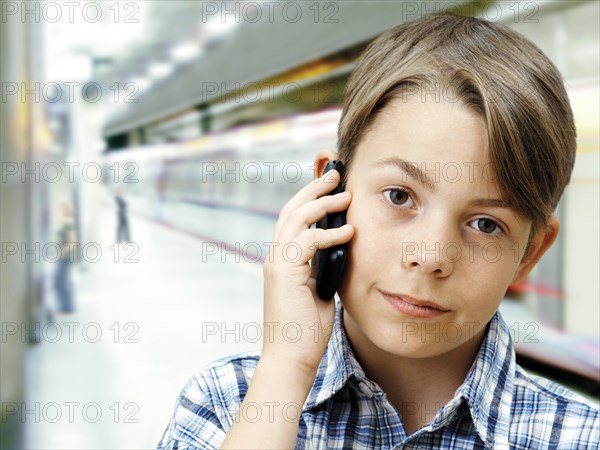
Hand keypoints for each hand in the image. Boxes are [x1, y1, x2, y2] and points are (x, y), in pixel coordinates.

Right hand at [261, 168, 353, 375]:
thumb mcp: (320, 290)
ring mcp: (277, 264)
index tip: (330, 186)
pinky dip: (328, 234)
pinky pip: (306, 242)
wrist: (292, 357)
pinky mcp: (284, 274)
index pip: (293, 218)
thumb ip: (324, 267)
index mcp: (283, 260)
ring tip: (345, 195)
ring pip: (296, 219)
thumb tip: (341, 250)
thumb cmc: (306, 329)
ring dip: (321, 203)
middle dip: (313, 188)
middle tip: (335, 175)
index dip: (309, 198)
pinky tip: (348, 232)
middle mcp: (275, 257)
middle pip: (292, 209)